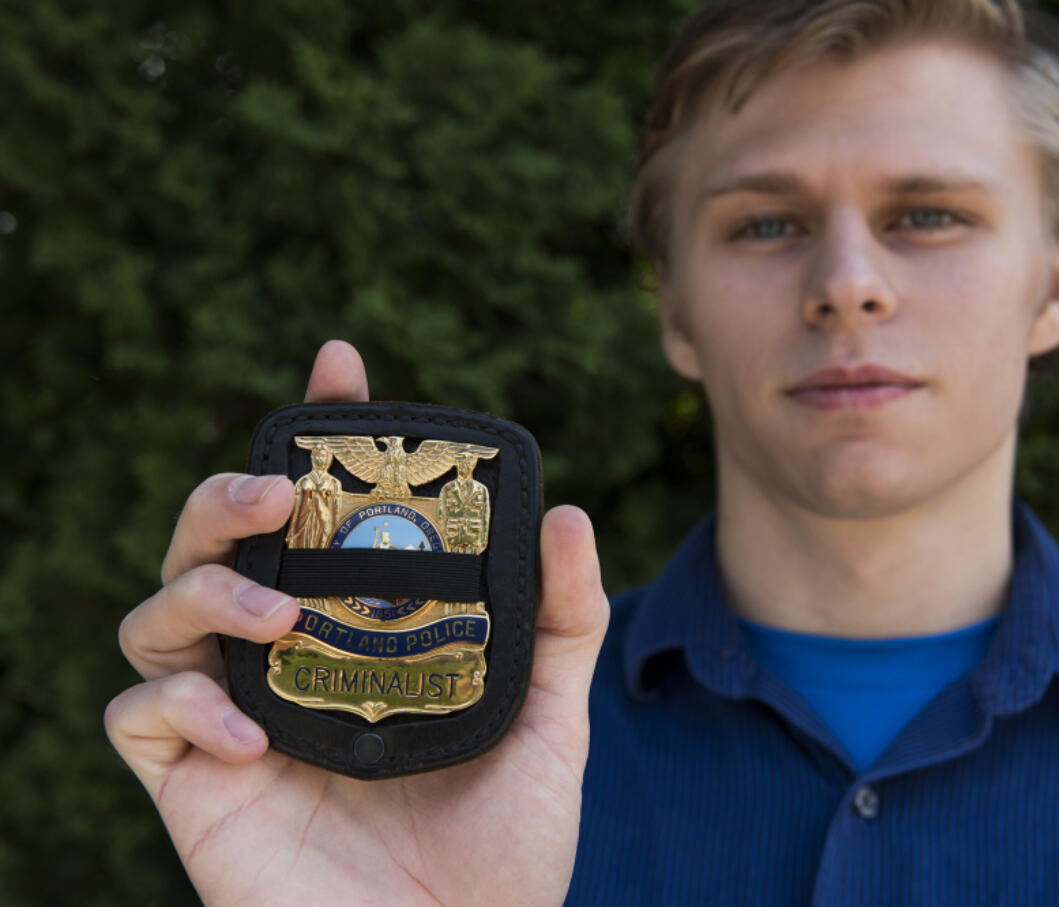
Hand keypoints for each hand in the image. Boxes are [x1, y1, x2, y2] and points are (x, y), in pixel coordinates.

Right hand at [105, 340, 608, 904]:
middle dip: (228, 496)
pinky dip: (176, 704)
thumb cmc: (506, 845)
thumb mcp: (552, 721)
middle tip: (281, 493)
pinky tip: (247, 735)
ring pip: (155, 611)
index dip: (316, 433)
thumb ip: (562, 622)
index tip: (339, 365)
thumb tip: (570, 514)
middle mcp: (287, 661)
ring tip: (277, 619)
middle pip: (215, 544)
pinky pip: (136, 717)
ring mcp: (234, 718)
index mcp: (360, 631)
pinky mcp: (194, 787)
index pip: (321, 517)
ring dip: (203, 591)